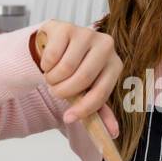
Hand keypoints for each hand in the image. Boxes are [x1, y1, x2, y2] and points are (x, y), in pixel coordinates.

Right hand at [35, 20, 122, 135]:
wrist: (58, 46)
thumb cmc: (77, 70)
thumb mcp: (89, 90)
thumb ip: (100, 110)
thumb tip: (113, 133)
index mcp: (116, 64)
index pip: (100, 93)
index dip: (83, 109)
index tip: (68, 118)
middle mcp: (106, 45)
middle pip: (82, 79)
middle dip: (63, 91)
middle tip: (56, 91)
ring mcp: (86, 33)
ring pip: (64, 68)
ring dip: (52, 79)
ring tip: (53, 77)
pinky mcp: (66, 27)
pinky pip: (51, 56)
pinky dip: (45, 66)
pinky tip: (49, 62)